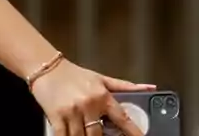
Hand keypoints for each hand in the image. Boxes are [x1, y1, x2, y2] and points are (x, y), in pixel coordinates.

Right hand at [31, 58, 153, 135]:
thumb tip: (150, 87)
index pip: (121, 117)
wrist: (48, 68)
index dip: (132, 131)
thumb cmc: (76, 75)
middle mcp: (89, 105)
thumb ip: (125, 86)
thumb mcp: (102, 79)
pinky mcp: (56, 117)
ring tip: (86, 135)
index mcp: (102, 96)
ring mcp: (72, 112)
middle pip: (98, 134)